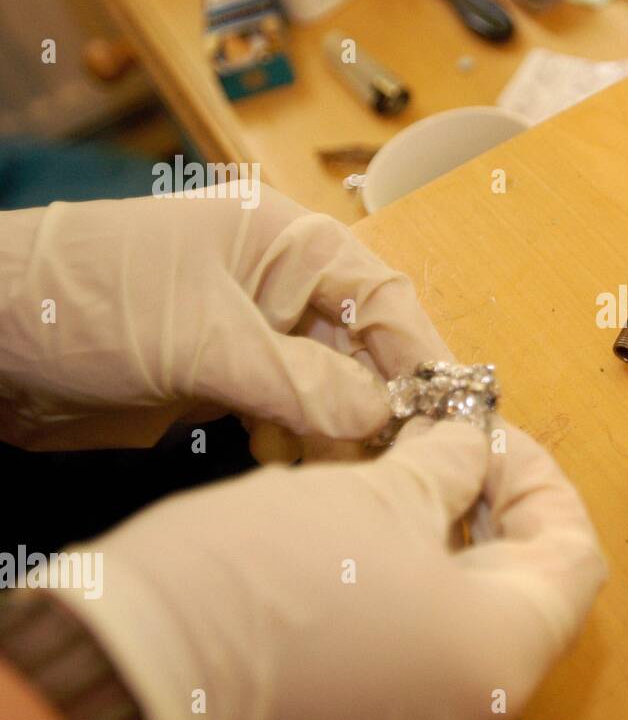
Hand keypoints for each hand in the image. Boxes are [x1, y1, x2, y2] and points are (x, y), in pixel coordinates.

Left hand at [0, 182, 448, 449]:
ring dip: (342, 433)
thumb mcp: (204, 342)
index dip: (421, 355)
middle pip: (365, 348)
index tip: (453, 414)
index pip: (383, 297)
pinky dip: (300, 446)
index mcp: (287, 244)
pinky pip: (290, 416)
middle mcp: (281, 287)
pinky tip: (291, 467)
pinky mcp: (226, 380)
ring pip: (331, 389)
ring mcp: (254, 335)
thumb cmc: (83, 301)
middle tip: (403, 461)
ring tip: (347, 475)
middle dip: (384, 404)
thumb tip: (381, 419)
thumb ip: (300, 384)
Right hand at [50, 418, 605, 719]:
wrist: (133, 667)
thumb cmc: (265, 581)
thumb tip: (471, 441)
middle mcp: (476, 699)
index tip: (491, 434)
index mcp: (502, 650)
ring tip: (399, 469)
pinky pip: (415, 639)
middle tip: (445, 443)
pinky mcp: (368, 716)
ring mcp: (421, 717)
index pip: (574, 554)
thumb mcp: (378, 496)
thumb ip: (450, 464)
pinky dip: (408, 577)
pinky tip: (366, 522)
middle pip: (522, 583)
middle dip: (488, 501)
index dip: (539, 480)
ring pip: (464, 609)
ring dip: (444, 534)